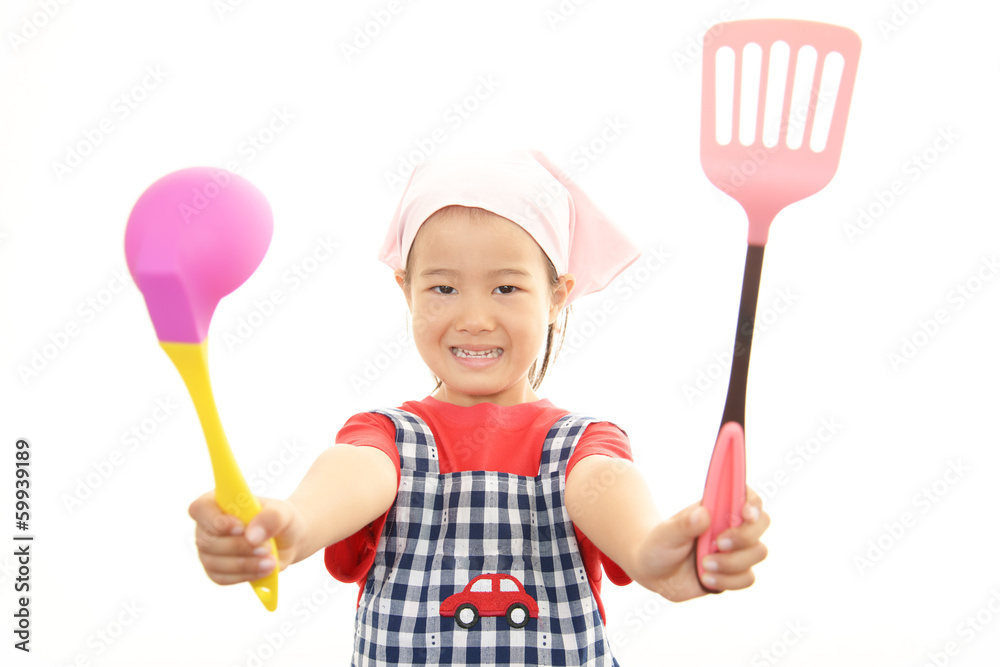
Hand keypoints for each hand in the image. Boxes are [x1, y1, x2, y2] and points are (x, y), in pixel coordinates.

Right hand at [188, 491, 306, 585]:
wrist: (287, 539)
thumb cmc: (280, 519)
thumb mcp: (283, 513)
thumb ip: (271, 518)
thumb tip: (251, 536)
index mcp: (219, 502)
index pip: (200, 508)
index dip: (215, 520)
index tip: (240, 528)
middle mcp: (207, 526)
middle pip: (208, 541)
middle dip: (239, 547)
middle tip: (266, 548)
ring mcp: (209, 550)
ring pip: (214, 562)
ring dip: (244, 564)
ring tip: (271, 561)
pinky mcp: (216, 570)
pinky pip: (222, 578)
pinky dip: (245, 575)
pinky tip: (264, 570)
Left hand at [630, 487, 768, 601]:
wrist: (656, 573)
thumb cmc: (660, 545)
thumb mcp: (666, 533)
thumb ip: (683, 524)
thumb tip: (703, 514)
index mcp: (717, 507)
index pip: (747, 495)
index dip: (753, 502)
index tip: (744, 514)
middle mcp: (732, 526)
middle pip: (762, 523)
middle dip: (744, 536)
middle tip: (719, 543)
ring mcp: (737, 549)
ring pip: (758, 552)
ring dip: (732, 562)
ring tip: (704, 565)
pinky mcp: (736, 572)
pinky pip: (748, 577)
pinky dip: (727, 580)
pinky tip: (706, 578)